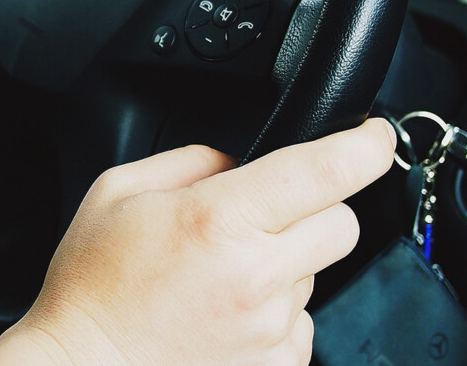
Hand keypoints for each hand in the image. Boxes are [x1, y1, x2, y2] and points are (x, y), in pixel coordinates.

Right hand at [0, 118, 395, 364]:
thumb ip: (193, 161)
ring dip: (286, 267)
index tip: (374, 137)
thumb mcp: (119, 191)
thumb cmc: (92, 287)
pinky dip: (275, 315)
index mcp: (219, 219)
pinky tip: (226, 317)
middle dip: (313, 212)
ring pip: (318, 274)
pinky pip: (302, 325)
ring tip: (222, 280)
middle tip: (261, 222)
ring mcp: (270, 330)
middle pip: (341, 224)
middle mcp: (255, 276)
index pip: (325, 171)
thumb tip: (240, 161)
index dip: (364, 145)